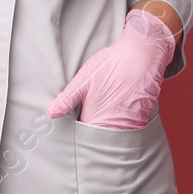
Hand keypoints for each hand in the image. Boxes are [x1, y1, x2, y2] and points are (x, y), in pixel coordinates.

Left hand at [46, 8, 175, 129]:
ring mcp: (130, 124)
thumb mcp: (84, 79)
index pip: (83, 138)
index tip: (76, 126)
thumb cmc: (110, 64)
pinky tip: (120, 108)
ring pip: (115, 134)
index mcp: (95, 119)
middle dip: (94, 133)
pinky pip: (130, 129)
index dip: (78, 133)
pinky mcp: (142, 119)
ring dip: (110, 128)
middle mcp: (113, 126)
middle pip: (100, 138)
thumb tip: (50, 114)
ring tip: (107, 110)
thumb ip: (67, 99)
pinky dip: (124, 124)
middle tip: (92, 116)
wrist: (140, 55)